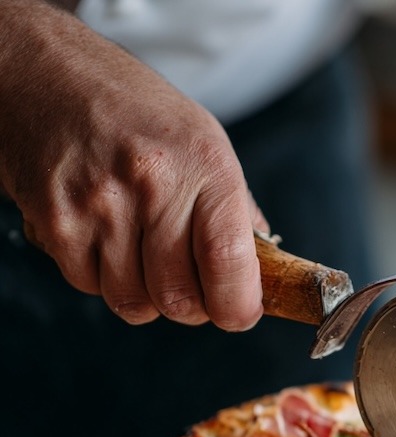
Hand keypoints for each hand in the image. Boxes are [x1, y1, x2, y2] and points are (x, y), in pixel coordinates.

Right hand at [0, 2, 264, 329]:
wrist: (43, 72)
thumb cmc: (133, 111)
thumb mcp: (204, 142)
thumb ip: (235, 212)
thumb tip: (260, 274)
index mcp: (204, 166)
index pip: (229, 264)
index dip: (239, 307)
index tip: (239, 313)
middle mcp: (152, 184)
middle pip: (180, 300)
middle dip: (191, 306)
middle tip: (189, 282)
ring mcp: (98, 204)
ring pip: (134, 303)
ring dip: (144, 294)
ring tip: (142, 250)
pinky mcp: (54, 221)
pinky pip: (89, 286)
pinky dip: (101, 276)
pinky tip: (102, 235)